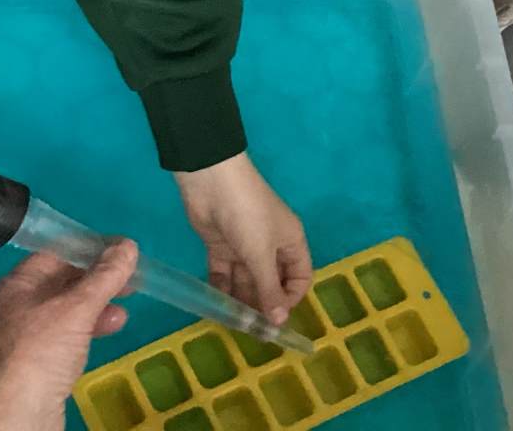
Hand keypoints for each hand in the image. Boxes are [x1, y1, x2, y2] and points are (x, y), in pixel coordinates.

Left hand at [0, 241, 138, 430]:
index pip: (54, 255)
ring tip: (121, 316)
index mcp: (14, 287)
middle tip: (130, 284)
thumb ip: (104, 276)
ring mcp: (19, 341)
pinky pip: (60, 340)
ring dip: (95, 310)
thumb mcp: (76, 309)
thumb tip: (128, 245)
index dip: (89, 251)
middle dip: (97, 284)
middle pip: (60, 284)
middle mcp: (12, 310)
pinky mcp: (30, 368)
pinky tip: (102, 338)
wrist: (16, 419)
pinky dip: (83, 334)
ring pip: (63, 315)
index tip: (121, 253)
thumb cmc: (40, 353)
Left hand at [176, 154, 311, 323]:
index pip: (300, 277)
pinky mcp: (222, 246)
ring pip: (247, 280)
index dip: (290, 299)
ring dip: (240, 300)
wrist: (212, 183)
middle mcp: (270, 246)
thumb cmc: (248, 215)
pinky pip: (225, 274)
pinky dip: (221, 289)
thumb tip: (280, 323)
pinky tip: (214, 307)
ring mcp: (245, 247)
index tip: (274, 318)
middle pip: (271, 282)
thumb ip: (269, 289)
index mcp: (291, 243)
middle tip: (250, 330)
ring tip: (231, 322)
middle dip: (262, 304)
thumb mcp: (261, 254)